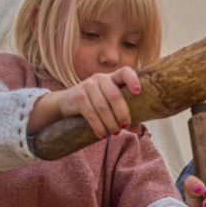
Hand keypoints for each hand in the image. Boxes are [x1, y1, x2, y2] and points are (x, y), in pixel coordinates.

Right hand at [28, 67, 142, 136]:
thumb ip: (125, 114)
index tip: (138, 92)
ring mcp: (88, 86)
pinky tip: (102, 135)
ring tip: (114, 133)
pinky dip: (98, 127)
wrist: (67, 103)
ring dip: (110, 123)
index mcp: (113, 78)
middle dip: (122, 114)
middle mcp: (101, 79)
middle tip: (124, 126)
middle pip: (115, 95)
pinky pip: (91, 114)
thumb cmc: (96, 104)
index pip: (125, 72)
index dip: (132, 80)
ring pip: (102, 107)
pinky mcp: (78, 96)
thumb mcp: (111, 106)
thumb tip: (137, 128)